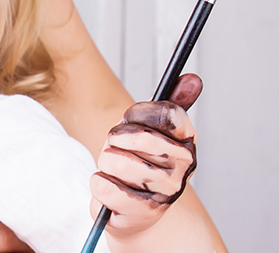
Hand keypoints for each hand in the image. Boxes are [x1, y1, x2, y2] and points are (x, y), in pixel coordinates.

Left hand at [89, 74, 200, 236]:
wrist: (134, 214)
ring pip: (115, 161)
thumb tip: (192, 78)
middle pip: (136, 136)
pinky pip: (103, 185)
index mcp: (187, 142)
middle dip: (114, 139)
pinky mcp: (142, 212)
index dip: (138, 114)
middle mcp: (183, 167)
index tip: (129, 119)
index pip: (167, 113)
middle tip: (115, 147)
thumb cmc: (139, 165)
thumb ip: (169, 104)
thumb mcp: (150, 131)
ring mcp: (165, 191)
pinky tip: (110, 190)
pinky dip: (99, 185)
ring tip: (114, 172)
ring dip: (105, 163)